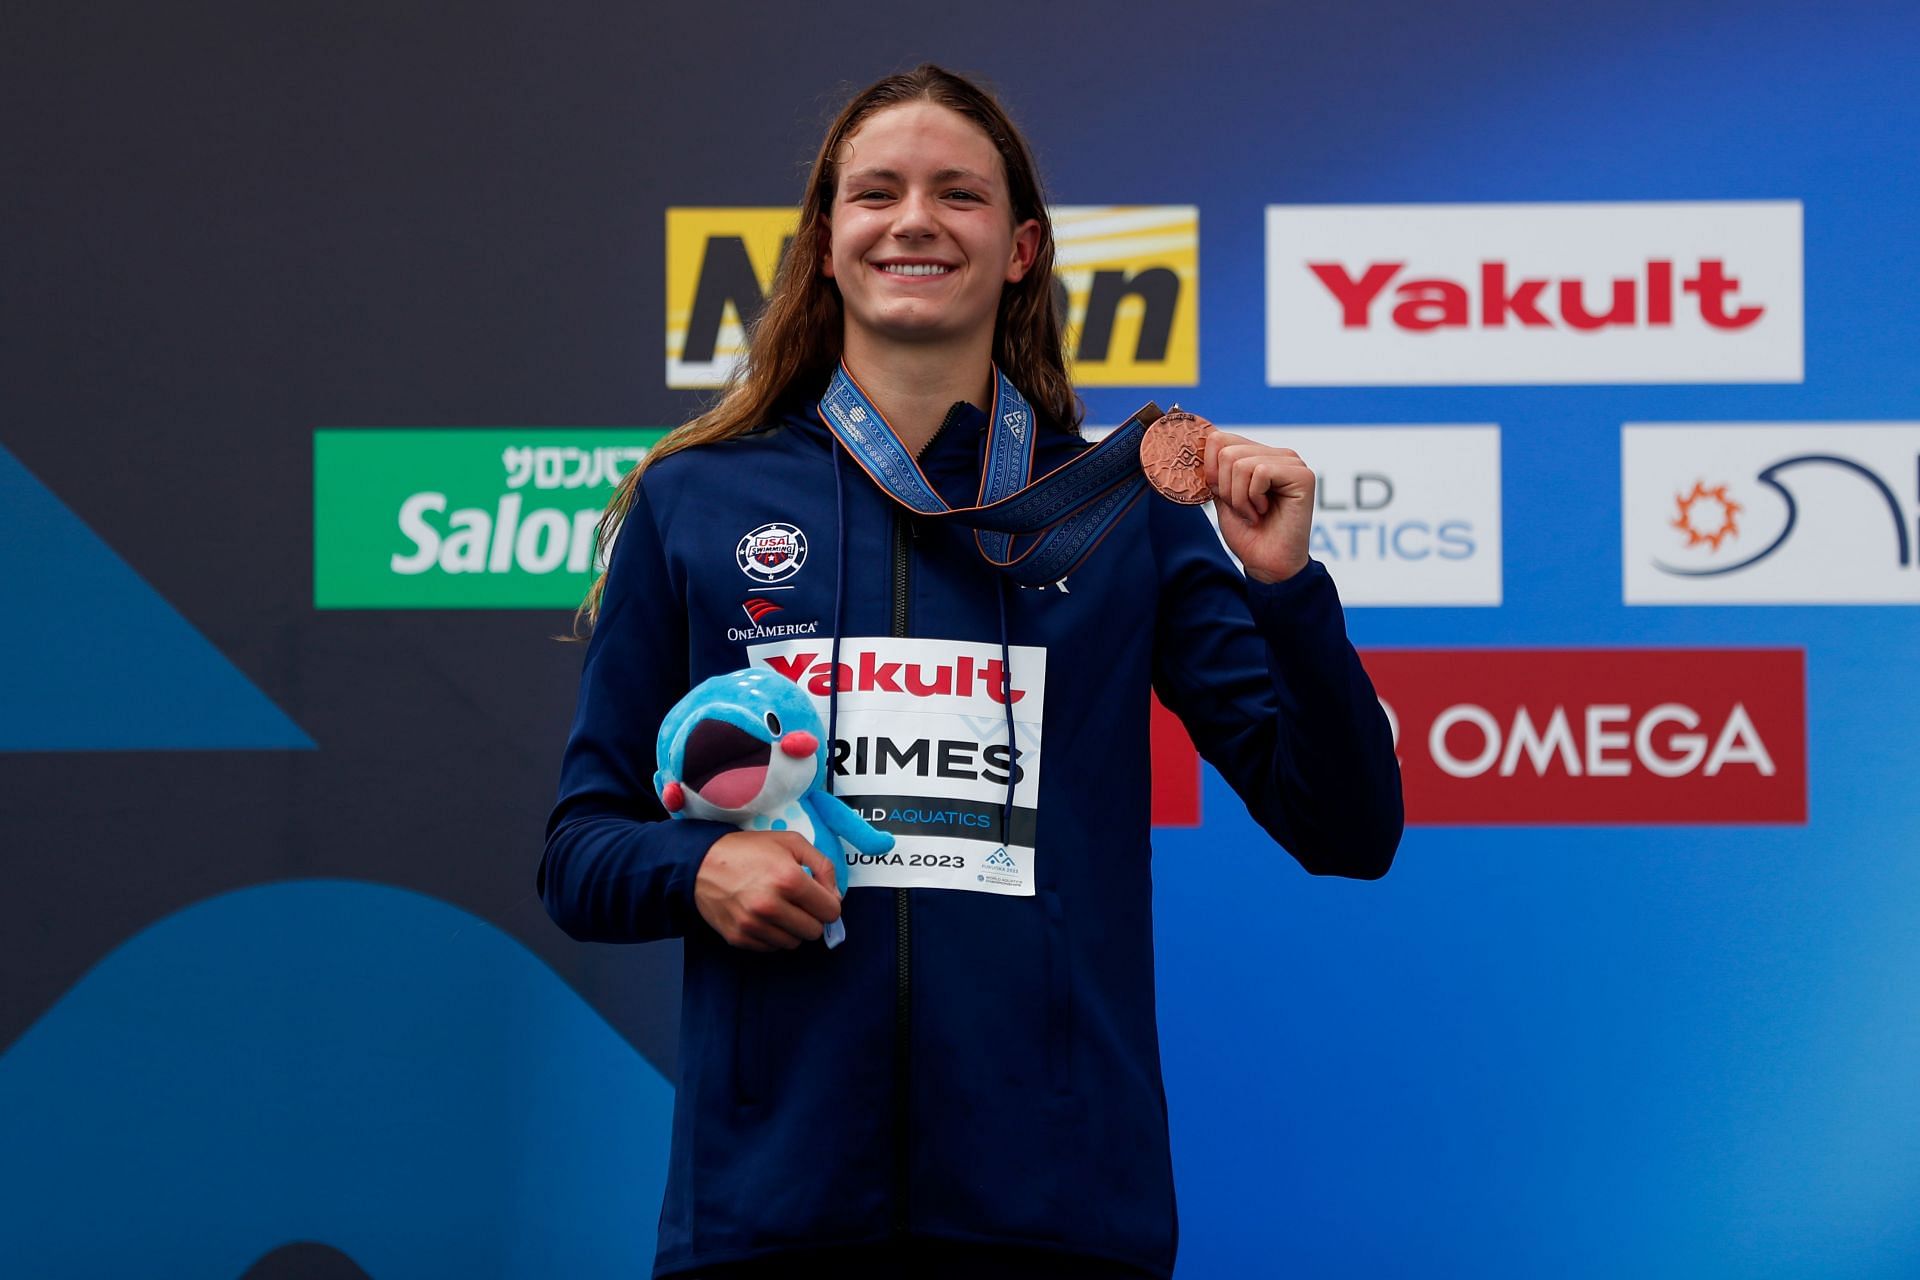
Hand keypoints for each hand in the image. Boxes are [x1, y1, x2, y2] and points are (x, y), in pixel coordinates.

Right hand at [695, 830, 842, 950]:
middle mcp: (771, 906)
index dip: (829, 903)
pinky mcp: (739, 938)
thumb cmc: (749, 850)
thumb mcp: (791, 843)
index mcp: (789, 880)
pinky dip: (772, 935)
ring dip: (792, 928)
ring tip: (779, 908)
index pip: (831, 911)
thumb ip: (822, 865)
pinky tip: (763, 916)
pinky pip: (771, 947)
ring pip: (793, 943)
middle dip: (811, 917)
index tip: (819, 897)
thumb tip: (836, 895)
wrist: (702, 863)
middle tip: (798, 903)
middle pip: (814, 931)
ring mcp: (753, 925)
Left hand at [1202, 431, 1314, 583]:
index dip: (1209, 469)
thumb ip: (1216, 470)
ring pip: (1241, 463)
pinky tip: (1265, 511)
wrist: (1267, 564)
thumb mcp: (1222, 496)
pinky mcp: (1303, 475)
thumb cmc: (1248, 534)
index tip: (1220, 495)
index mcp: (1258, 455)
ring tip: (1254, 512)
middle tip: (1242, 509)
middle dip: (1225, 488)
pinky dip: (1253, 498)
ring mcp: (1292, 462)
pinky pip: (1260, 472)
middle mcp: (1277, 454)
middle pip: (1226, 451)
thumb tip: (1201, 444)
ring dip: (1239, 497)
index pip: (1220, 438)